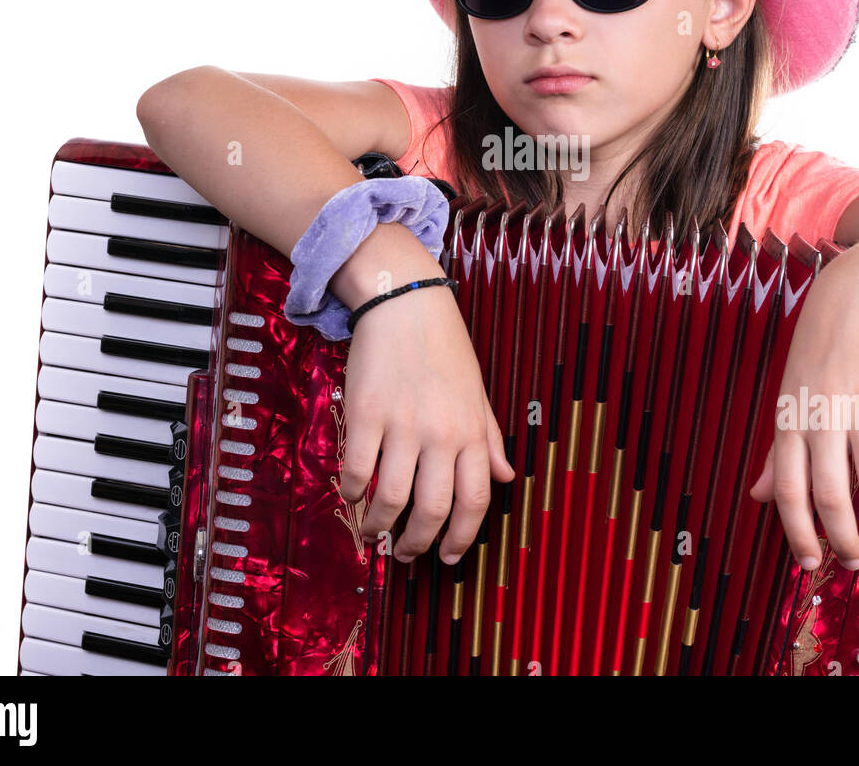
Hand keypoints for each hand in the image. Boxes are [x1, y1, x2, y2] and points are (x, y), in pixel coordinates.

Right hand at [336, 281, 514, 564]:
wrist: (405, 302)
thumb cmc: (443, 347)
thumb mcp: (478, 391)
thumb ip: (490, 438)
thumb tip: (507, 477)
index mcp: (472, 430)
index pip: (475, 501)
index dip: (463, 539)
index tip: (449, 556)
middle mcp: (441, 433)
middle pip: (433, 510)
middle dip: (416, 543)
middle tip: (405, 553)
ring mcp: (402, 424)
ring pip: (391, 498)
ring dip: (379, 526)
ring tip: (373, 533)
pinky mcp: (365, 413)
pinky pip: (356, 469)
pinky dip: (351, 491)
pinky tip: (352, 493)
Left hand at [749, 248, 858, 569]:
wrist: (856, 293)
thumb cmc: (818, 351)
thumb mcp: (787, 398)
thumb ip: (778, 453)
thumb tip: (759, 498)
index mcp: (790, 419)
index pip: (789, 490)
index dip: (799, 533)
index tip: (811, 563)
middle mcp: (822, 413)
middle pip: (831, 493)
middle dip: (844, 539)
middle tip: (856, 561)